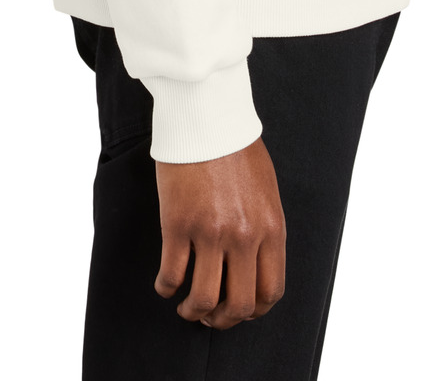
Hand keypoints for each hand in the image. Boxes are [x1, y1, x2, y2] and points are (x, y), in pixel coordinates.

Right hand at [153, 136, 285, 329]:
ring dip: (193, 311)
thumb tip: (255, 262)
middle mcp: (244, 236)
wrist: (207, 116)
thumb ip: (264, 228)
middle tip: (210, 317)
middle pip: (239, 304)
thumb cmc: (236, 148)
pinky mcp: (178, 224)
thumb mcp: (266, 190)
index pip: (271, 291)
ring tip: (186, 308)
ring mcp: (210, 233)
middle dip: (224, 320)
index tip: (240, 310)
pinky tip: (165, 284)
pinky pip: (171, 274)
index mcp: (271, 228)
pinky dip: (166, 287)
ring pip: (204, 299)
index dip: (254, 311)